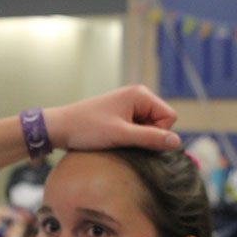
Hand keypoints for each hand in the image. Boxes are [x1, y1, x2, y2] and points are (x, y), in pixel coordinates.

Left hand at [44, 85, 178, 151]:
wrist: (60, 128)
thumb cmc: (87, 128)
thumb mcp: (120, 135)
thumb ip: (150, 138)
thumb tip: (176, 142)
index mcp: (140, 94)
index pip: (169, 117)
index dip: (157, 132)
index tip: (134, 137)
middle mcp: (137, 96)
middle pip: (161, 123)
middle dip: (147, 136)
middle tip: (123, 139)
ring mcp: (129, 106)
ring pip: (150, 128)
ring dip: (137, 139)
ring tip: (115, 139)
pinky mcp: (122, 116)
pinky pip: (138, 130)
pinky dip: (130, 138)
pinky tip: (113, 139)